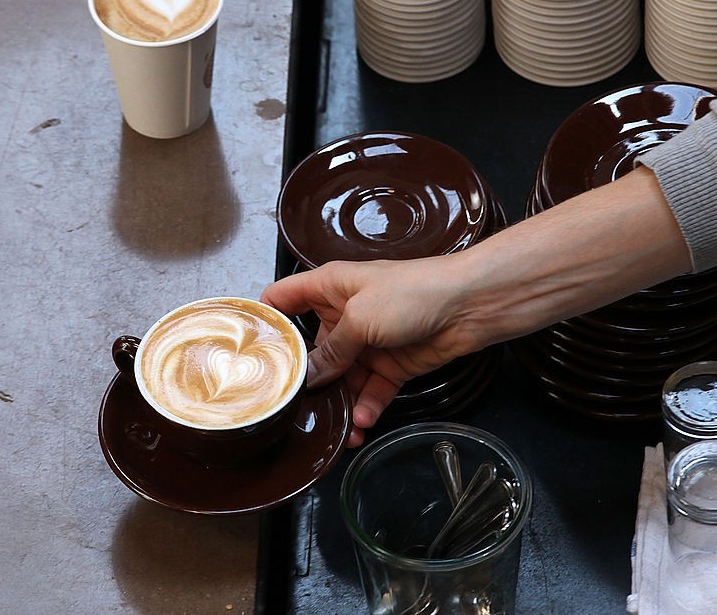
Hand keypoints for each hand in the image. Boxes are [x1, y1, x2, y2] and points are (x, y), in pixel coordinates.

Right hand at [261, 255, 482, 446]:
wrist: (468, 305)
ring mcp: (369, 342)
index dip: (265, 322)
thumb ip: (332, 350)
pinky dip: (365, 407)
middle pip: (312, 351)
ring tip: (331, 429)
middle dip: (303, 380)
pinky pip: (371, 391)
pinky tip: (360, 423)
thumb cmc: (413, 292)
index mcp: (330, 288)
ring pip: (342, 378)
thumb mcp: (361, 317)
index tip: (247, 354)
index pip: (283, 299)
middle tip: (290, 410)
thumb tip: (306, 379)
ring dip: (337, 403)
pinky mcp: (392, 365)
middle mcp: (344, 315)